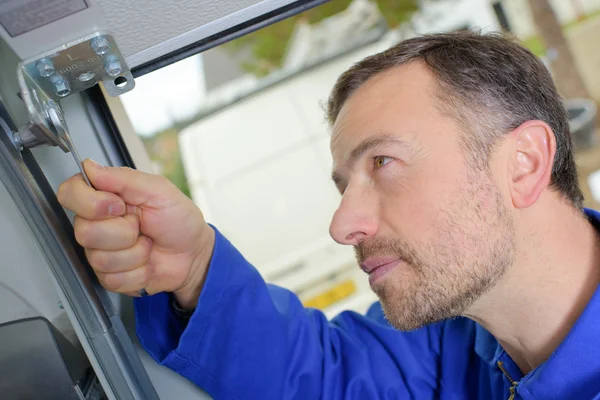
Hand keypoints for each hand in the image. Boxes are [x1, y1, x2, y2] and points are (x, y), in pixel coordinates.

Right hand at [57, 159, 214, 307]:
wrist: (194, 254)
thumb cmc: (179, 220)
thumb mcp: (159, 190)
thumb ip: (125, 178)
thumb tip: (90, 167)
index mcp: (106, 197)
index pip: (69, 193)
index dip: (90, 203)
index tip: (118, 206)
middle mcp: (97, 224)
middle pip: (84, 231)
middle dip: (124, 232)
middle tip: (142, 227)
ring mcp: (101, 252)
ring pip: (100, 258)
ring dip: (135, 253)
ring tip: (147, 244)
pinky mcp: (110, 276)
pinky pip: (113, 278)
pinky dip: (138, 272)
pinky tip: (146, 263)